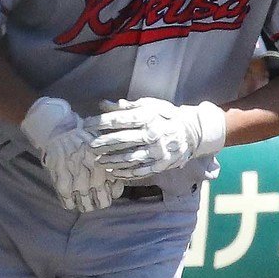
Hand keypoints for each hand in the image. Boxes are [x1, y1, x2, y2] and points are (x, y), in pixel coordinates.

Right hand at [22, 97, 121, 211]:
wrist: (61, 131)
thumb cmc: (84, 140)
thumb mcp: (102, 149)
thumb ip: (112, 166)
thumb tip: (117, 187)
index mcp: (105, 166)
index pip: (115, 192)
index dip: (112, 192)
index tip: (107, 188)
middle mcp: (93, 175)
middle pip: (102, 203)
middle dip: (101, 201)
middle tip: (95, 196)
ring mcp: (76, 181)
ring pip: (86, 206)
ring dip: (86, 204)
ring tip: (83, 198)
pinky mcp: (61, 183)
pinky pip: (68, 204)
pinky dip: (70, 203)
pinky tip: (71, 195)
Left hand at [86, 97, 225, 177]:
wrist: (192, 132)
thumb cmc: (167, 115)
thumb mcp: (150, 105)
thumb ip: (127, 106)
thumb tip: (103, 104)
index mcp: (148, 117)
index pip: (119, 120)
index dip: (100, 122)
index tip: (87, 124)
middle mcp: (151, 134)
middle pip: (121, 140)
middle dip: (103, 143)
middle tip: (89, 147)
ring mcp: (156, 151)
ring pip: (128, 158)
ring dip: (111, 160)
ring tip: (98, 161)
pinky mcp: (160, 165)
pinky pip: (139, 171)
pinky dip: (124, 173)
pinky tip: (113, 173)